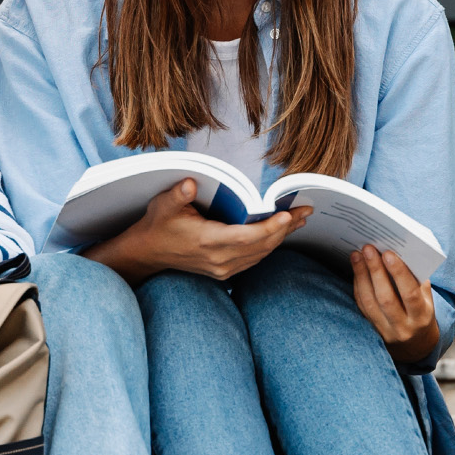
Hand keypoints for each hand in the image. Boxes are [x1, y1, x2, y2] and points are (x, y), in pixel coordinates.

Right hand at [85, 179, 308, 281]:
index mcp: (207, 242)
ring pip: (261, 253)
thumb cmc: (159, 224)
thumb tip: (190, 183)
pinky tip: (282, 231)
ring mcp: (223, 268)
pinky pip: (255, 258)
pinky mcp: (225, 271)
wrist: (149, 253)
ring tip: (300, 218)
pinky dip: (270, 244)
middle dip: (285, 228)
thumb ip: (177, 194)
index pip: (245, 237)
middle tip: (305, 210)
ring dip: (282, 236)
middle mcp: (219, 259)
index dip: (269, 227)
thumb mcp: (162, 205)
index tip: (287, 214)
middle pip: (261, 246)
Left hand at [351, 245, 438, 363]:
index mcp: (421, 317)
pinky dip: (358, 286)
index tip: (388, 253)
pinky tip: (357, 270)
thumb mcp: (427, 299)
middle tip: (368, 249)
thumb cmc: (422, 312)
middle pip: (386, 299)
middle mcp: (403, 327)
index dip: (399, 273)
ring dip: (361, 276)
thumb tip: (399, 253)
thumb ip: (417, 279)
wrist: (416, 344)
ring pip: (369, 303)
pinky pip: (362, 306)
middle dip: (376, 271)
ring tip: (357, 255)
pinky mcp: (372, 331)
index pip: (410, 294)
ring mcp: (386, 332)